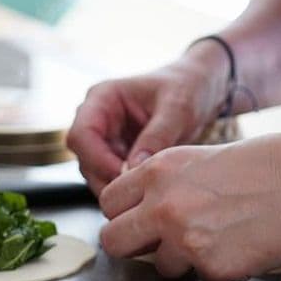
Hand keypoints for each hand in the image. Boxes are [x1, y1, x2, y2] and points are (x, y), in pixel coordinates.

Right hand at [67, 50, 228, 195]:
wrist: (200, 87)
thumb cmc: (187, 87)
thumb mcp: (177, 109)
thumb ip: (156, 137)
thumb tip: (133, 169)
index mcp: (101, 98)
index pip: (81, 135)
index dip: (98, 160)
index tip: (125, 176)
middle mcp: (96, 119)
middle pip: (84, 159)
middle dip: (107, 178)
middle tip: (139, 193)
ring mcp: (104, 138)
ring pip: (95, 173)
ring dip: (117, 186)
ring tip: (148, 191)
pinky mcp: (115, 154)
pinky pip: (111, 177)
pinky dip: (127, 187)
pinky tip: (149, 189)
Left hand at [98, 134, 280, 280]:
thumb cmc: (259, 165)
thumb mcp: (193, 159)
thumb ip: (157, 184)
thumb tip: (134, 211)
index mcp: (155, 173)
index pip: (107, 204)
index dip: (122, 214)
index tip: (136, 219)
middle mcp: (162, 207)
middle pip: (113, 242)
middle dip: (131, 245)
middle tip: (155, 242)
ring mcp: (186, 240)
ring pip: (159, 266)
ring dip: (181, 259)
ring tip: (215, 237)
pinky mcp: (212, 268)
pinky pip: (199, 279)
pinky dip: (215, 269)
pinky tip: (236, 246)